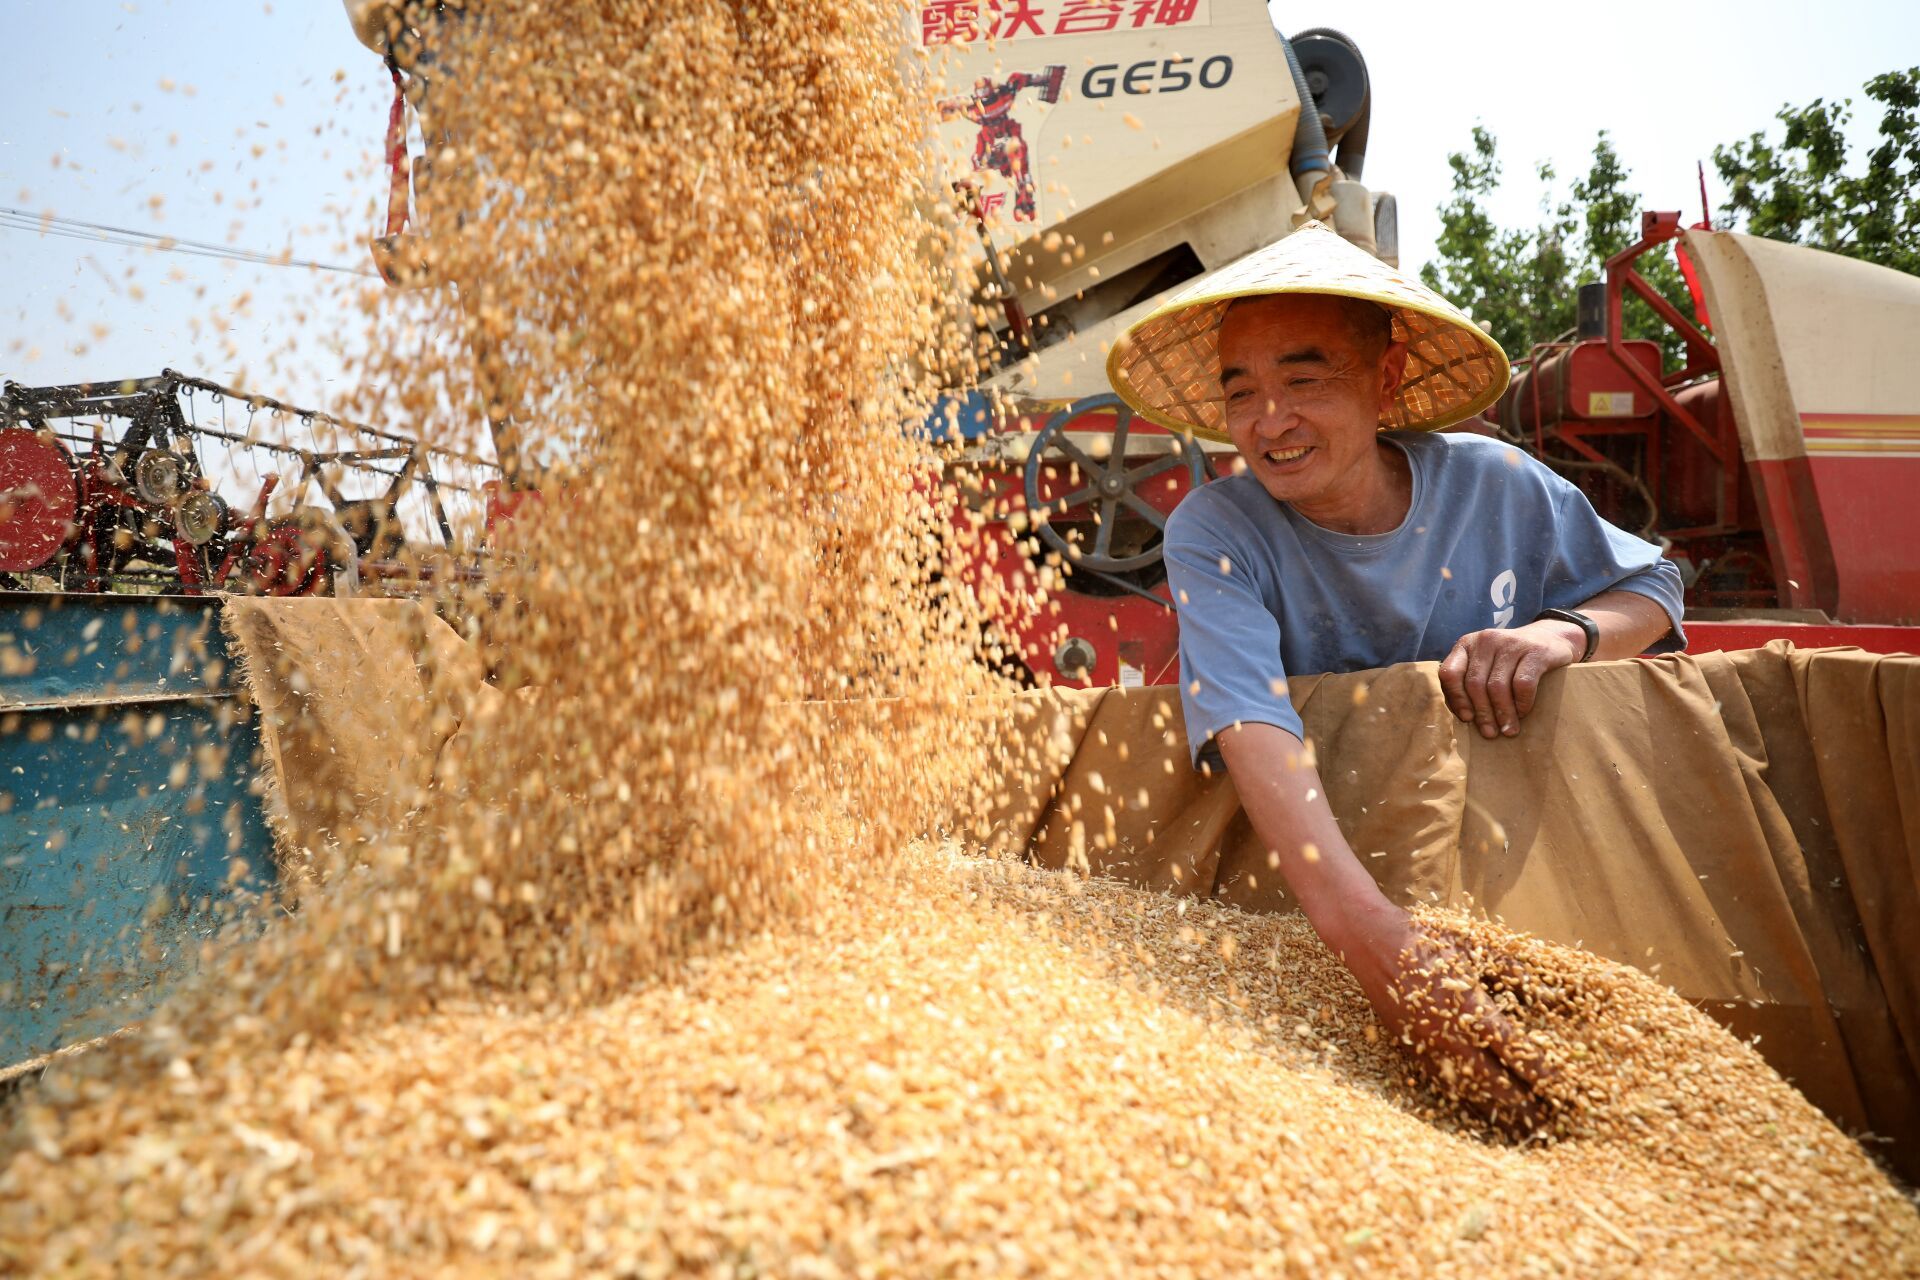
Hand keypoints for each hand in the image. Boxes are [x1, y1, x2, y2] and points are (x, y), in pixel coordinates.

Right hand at [1331, 905, 1553, 1133]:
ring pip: (1467, 1089)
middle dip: (1522, 1104)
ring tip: (1518, 1124)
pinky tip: (1477, 1103)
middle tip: (1545, 1121)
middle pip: (1493, 1083)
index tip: (1563, 1090)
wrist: (1371, 943)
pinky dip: (1465, 1098)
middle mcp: (1450, 1038)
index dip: (1541, 1074)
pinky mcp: (1411, 1049)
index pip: (1515, 1053)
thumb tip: (1551, 991)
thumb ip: (1515, 974)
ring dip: (1494, 1108)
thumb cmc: (1426, 942)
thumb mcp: (1476, 950)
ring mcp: (1428, 1048)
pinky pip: (1443, 1083)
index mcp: (1471, 1013)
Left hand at [1439, 620, 1582, 739]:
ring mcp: (1511, 643)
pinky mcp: (1535, 651)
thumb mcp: (1486, 664)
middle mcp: (1486, 640)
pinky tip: (1523, 713)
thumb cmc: (1511, 659)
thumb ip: (1470, 682)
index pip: (1450, 673)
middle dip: (1483, 714)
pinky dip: (1522, 703)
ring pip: (1498, 686)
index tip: (1467, 719)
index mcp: (1466, 645)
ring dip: (1503, 713)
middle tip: (1490, 733)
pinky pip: (1523, 684)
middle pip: (1475, 684)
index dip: (1456, 699)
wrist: (1550, 637)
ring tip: (1508, 730)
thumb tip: (1466, 718)